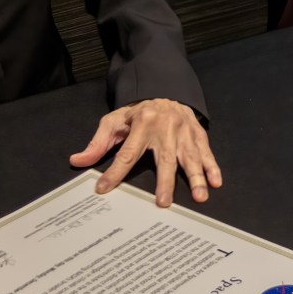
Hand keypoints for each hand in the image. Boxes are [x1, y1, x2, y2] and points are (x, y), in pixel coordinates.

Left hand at [68, 98, 221, 207]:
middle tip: (164, 203)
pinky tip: (216, 182)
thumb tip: (77, 160)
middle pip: (164, 158)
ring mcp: (183, 131)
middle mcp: (164, 128)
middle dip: (165, 182)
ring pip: (190, 157)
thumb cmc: (137, 112)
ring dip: (196, 177)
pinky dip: (212, 167)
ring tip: (200, 196)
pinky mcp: (197, 133)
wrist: (165, 91)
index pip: (126, 153)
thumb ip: (97, 143)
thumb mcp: (114, 122)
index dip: (115, 172)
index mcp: (141, 124)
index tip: (104, 189)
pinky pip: (206, 151)